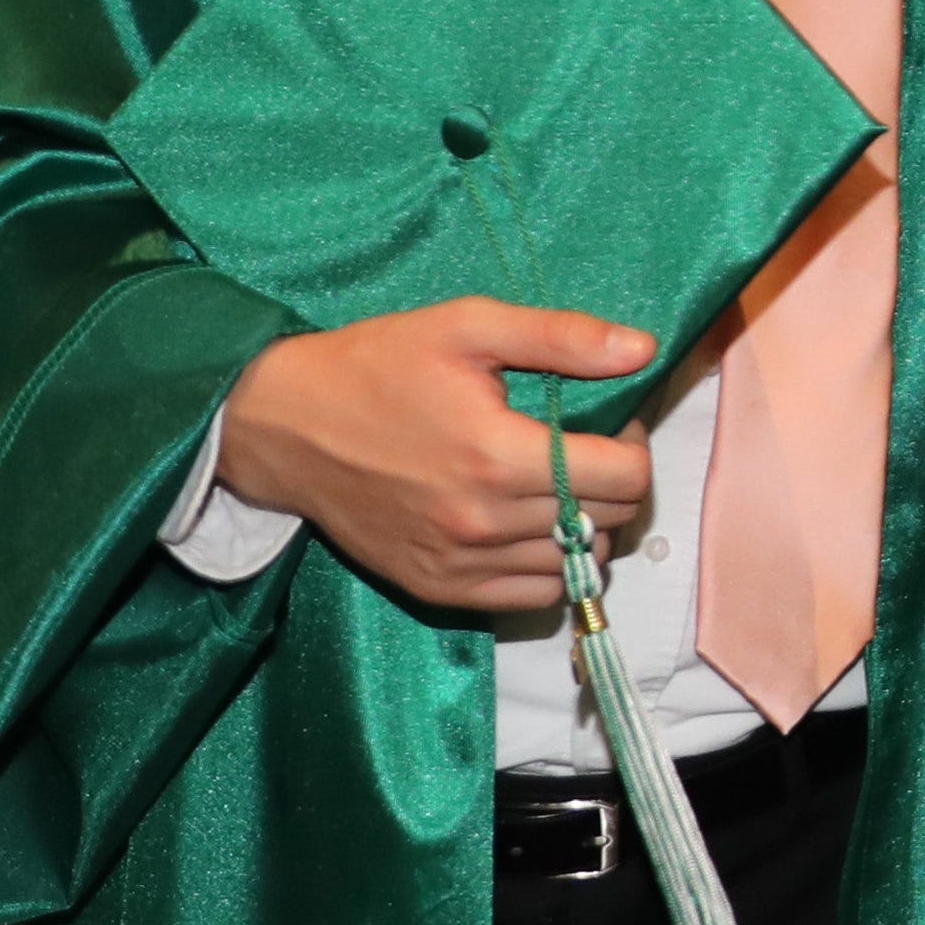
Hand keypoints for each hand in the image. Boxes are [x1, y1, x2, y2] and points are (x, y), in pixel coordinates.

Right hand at [213, 297, 659, 615]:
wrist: (282, 425)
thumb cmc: (375, 366)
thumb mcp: (465, 327)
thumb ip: (560, 338)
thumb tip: (642, 350)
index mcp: (497, 454)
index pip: (625, 477)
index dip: (632, 446)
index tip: (610, 425)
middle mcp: (482, 519)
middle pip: (607, 521)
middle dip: (614, 483)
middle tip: (583, 451)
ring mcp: (459, 561)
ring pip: (577, 563)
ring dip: (585, 528)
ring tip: (554, 487)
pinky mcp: (437, 587)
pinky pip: (533, 597)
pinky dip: (547, 567)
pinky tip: (526, 525)